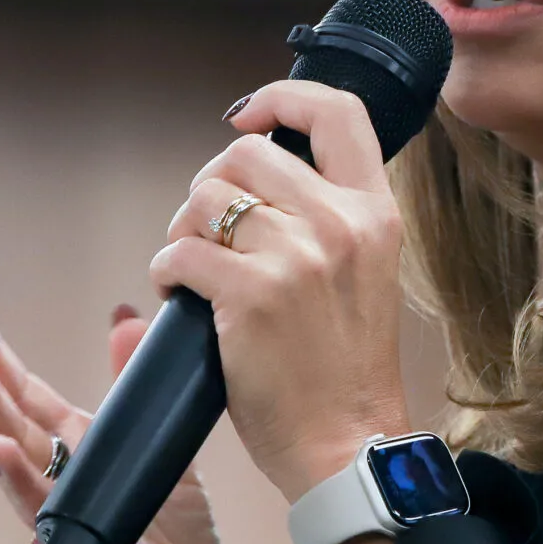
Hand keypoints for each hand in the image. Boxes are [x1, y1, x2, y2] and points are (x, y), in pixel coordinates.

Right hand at [0, 297, 229, 543]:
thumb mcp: (156, 452)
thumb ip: (135, 390)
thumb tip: (123, 317)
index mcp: (79, 456)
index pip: (28, 398)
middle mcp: (65, 490)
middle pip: (14, 429)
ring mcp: (75, 531)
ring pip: (27, 481)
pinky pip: (64, 537)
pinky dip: (36, 503)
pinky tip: (10, 481)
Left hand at [149, 81, 413, 505]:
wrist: (348, 446)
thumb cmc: (346, 371)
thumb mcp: (365, 275)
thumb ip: (327, 218)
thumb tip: (258, 170)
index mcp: (376, 214)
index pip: (339, 113)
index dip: (284, 97)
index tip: (249, 118)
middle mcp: (340, 225)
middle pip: (248, 152)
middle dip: (211, 185)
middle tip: (209, 230)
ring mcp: (296, 258)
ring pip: (204, 198)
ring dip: (183, 230)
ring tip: (194, 270)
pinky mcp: (250, 296)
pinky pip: (179, 253)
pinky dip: (165, 271)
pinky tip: (178, 296)